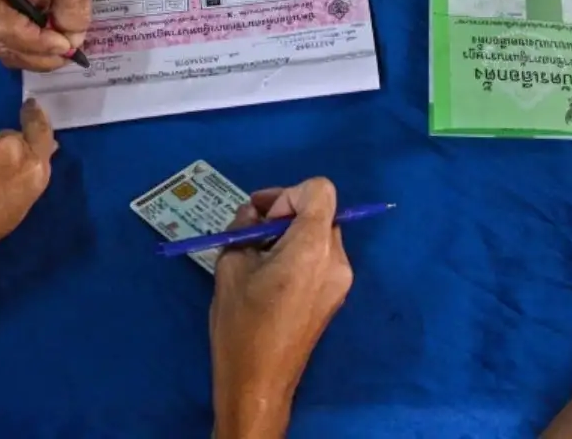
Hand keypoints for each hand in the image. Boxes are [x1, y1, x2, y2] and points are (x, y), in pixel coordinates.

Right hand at [0, 0, 92, 71]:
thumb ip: (73, 5)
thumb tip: (70, 41)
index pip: (5, 25)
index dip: (36, 43)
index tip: (66, 44)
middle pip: (4, 42)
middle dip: (41, 54)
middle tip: (72, 49)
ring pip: (7, 48)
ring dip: (39, 55)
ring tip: (66, 42)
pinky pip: (11, 42)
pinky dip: (34, 48)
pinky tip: (54, 35)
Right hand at [210, 179, 353, 438]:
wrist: (259, 381)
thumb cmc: (241, 324)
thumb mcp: (231, 265)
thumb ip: (244, 227)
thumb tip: (254, 213)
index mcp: (313, 248)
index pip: (320, 190)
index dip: (287, 194)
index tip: (262, 219)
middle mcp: (336, 260)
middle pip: (319, 212)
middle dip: (285, 214)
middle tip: (253, 233)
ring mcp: (341, 280)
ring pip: (319, 234)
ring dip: (291, 234)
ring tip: (258, 256)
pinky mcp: (335, 295)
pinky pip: (320, 257)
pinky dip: (298, 253)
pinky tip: (271, 276)